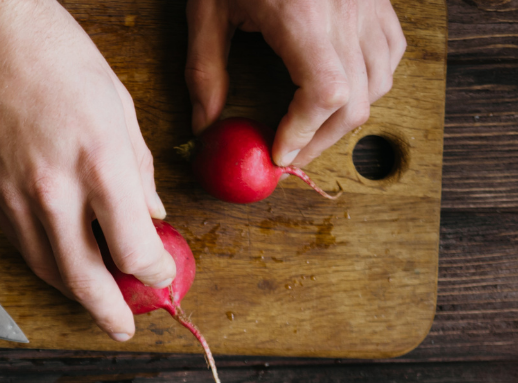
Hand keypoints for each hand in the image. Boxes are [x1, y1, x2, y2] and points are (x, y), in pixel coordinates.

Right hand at [0, 0, 175, 341]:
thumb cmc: (57, 56)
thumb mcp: (120, 107)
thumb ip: (138, 170)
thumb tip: (152, 213)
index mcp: (100, 162)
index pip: (135, 249)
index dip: (154, 272)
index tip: (161, 273)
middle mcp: (56, 189)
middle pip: (87, 279)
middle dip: (111, 311)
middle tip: (124, 326)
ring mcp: (16, 197)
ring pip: (49, 271)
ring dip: (76, 295)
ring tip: (96, 302)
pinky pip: (22, 246)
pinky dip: (46, 263)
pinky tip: (63, 264)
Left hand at [185, 0, 405, 166]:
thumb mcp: (208, 10)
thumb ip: (205, 71)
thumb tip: (206, 126)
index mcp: (302, 14)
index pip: (324, 93)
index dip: (303, 133)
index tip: (278, 152)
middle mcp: (345, 11)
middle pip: (355, 100)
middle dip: (320, 139)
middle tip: (287, 154)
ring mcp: (368, 4)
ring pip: (380, 82)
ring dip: (346, 116)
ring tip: (309, 129)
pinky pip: (390, 52)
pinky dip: (370, 82)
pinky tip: (340, 89)